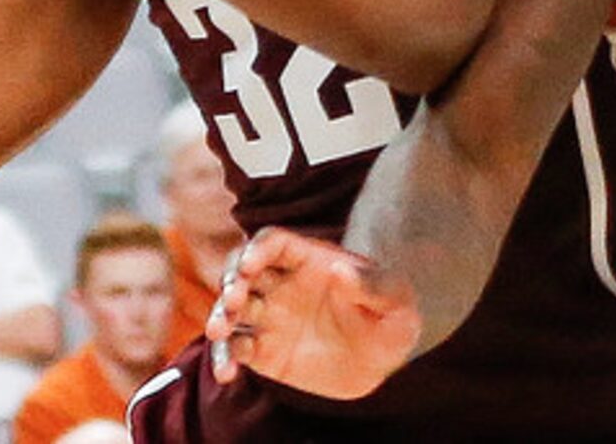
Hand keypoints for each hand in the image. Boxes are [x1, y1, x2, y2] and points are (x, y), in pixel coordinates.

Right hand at [208, 228, 422, 398]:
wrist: (385, 358)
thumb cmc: (393, 318)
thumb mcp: (395, 299)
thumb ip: (371, 284)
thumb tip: (340, 270)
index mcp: (309, 260)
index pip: (273, 242)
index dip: (257, 249)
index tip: (251, 265)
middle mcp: (282, 284)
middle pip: (242, 271)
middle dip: (231, 281)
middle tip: (234, 299)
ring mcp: (270, 318)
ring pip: (232, 311)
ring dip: (220, 317)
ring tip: (220, 332)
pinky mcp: (265, 352)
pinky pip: (237, 351)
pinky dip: (225, 359)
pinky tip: (227, 373)